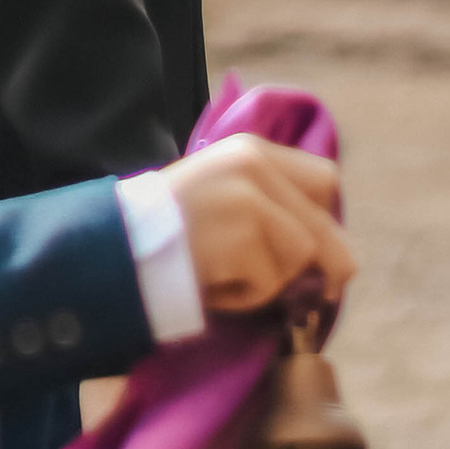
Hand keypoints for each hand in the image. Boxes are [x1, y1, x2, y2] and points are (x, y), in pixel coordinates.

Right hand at [163, 133, 355, 314]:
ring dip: (272, 284)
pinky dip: (246, 297)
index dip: (325, 221)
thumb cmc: (165, 231)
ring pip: (301, 258)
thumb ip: (269, 209)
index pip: (325, 180)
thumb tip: (336, 262)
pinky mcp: (242, 234)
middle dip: (322, 267)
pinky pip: (270, 284)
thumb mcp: (221, 199)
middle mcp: (254, 165)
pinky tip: (213, 285)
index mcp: (251, 150)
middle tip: (313, 295)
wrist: (113, 244)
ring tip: (227, 279)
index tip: (316, 253)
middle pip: (323, 226)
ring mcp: (249, 198)